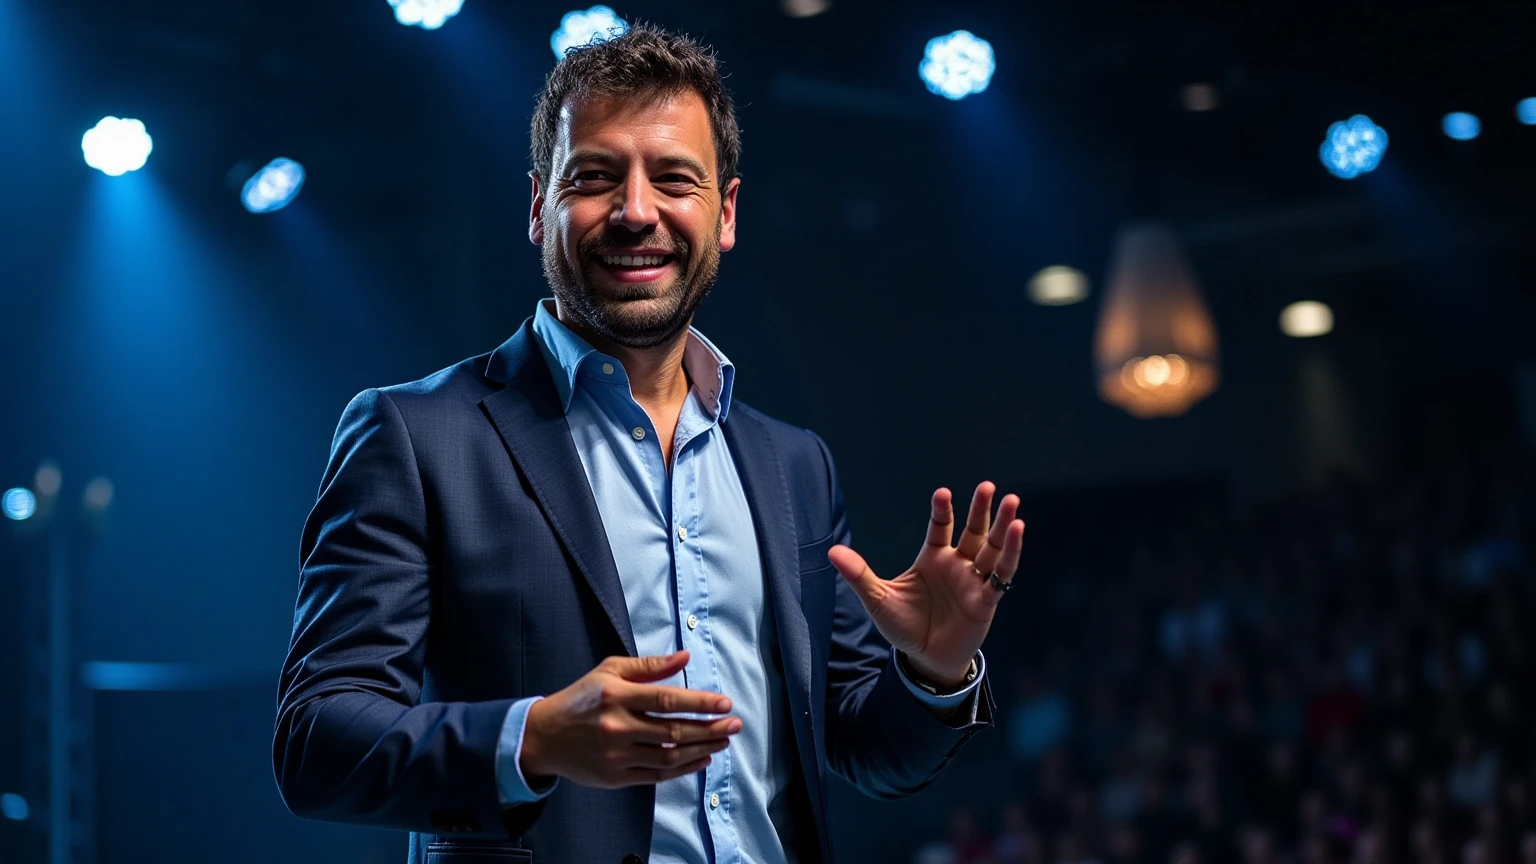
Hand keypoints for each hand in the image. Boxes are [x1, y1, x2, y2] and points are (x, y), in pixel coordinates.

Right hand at [521, 651, 740, 788]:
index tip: (725, 704)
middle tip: (734, 725)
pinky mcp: (615, 777)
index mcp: (617, 695)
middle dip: (710, 728)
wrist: (545, 736)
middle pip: (674, 730)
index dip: (700, 703)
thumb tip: (685, 657)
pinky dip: (683, 769)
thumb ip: (649, 666)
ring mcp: (616, 755)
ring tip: (723, 741)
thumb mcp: (609, 670)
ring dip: (702, 749)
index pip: (667, 700)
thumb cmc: (582, 698)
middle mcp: (617, 726)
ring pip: (669, 756)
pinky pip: (657, 776)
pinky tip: (702, 759)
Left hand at [829, 482, 1024, 688]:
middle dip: (981, 510)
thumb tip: (832, 551)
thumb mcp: (878, 599)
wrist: (924, 660)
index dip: (942, 510)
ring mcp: (973, 581)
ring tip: (1012, 501)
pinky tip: (1017, 533)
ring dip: (1003, 527)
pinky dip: (1010, 555)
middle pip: (973, 531)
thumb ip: (859, 574)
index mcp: (932, 559)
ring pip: (992, 548)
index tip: (943, 493)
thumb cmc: (904, 627)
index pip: (940, 527)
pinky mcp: (986, 600)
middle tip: (988, 487)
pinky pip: (1002, 575)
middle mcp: (956, 565)